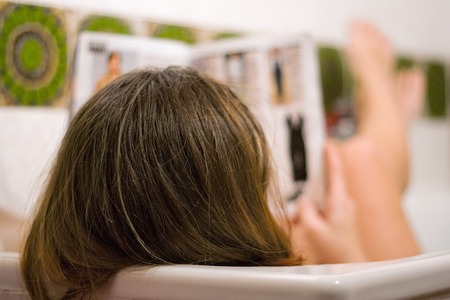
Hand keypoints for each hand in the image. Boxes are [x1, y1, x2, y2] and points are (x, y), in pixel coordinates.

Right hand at [290, 141, 366, 263]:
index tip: (325, 142)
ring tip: (303, 212)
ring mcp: (345, 210)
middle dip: (313, 182)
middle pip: (327, 182)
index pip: (335, 171)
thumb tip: (303, 200)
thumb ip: (304, 209)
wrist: (351, 266)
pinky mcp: (343, 218)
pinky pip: (326, 206)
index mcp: (339, 201)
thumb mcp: (312, 229)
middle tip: (303, 183)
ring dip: (313, 199)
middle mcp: (345, 202)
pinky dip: (316, 208)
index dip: (330, 155)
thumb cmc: (336, 251)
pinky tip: (310, 219)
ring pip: (325, 196)